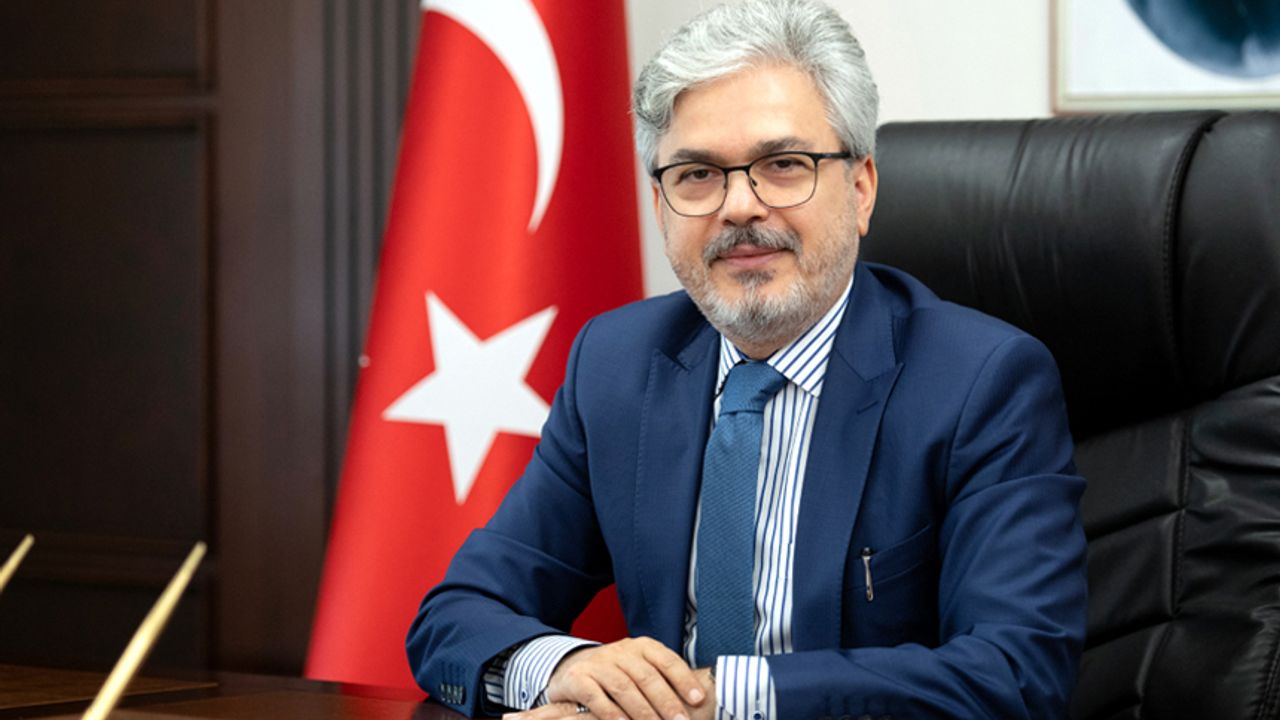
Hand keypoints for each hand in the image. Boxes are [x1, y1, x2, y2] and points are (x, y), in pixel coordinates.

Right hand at [508, 637, 711, 719]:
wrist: (570, 670)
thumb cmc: (616, 675)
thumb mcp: (640, 670)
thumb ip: (663, 681)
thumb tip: (698, 701)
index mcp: (641, 646)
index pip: (666, 660)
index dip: (683, 679)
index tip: (698, 699)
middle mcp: (620, 651)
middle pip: (646, 676)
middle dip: (666, 701)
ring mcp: (597, 663)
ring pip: (623, 686)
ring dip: (642, 710)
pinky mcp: (577, 678)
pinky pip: (595, 695)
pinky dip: (610, 712)